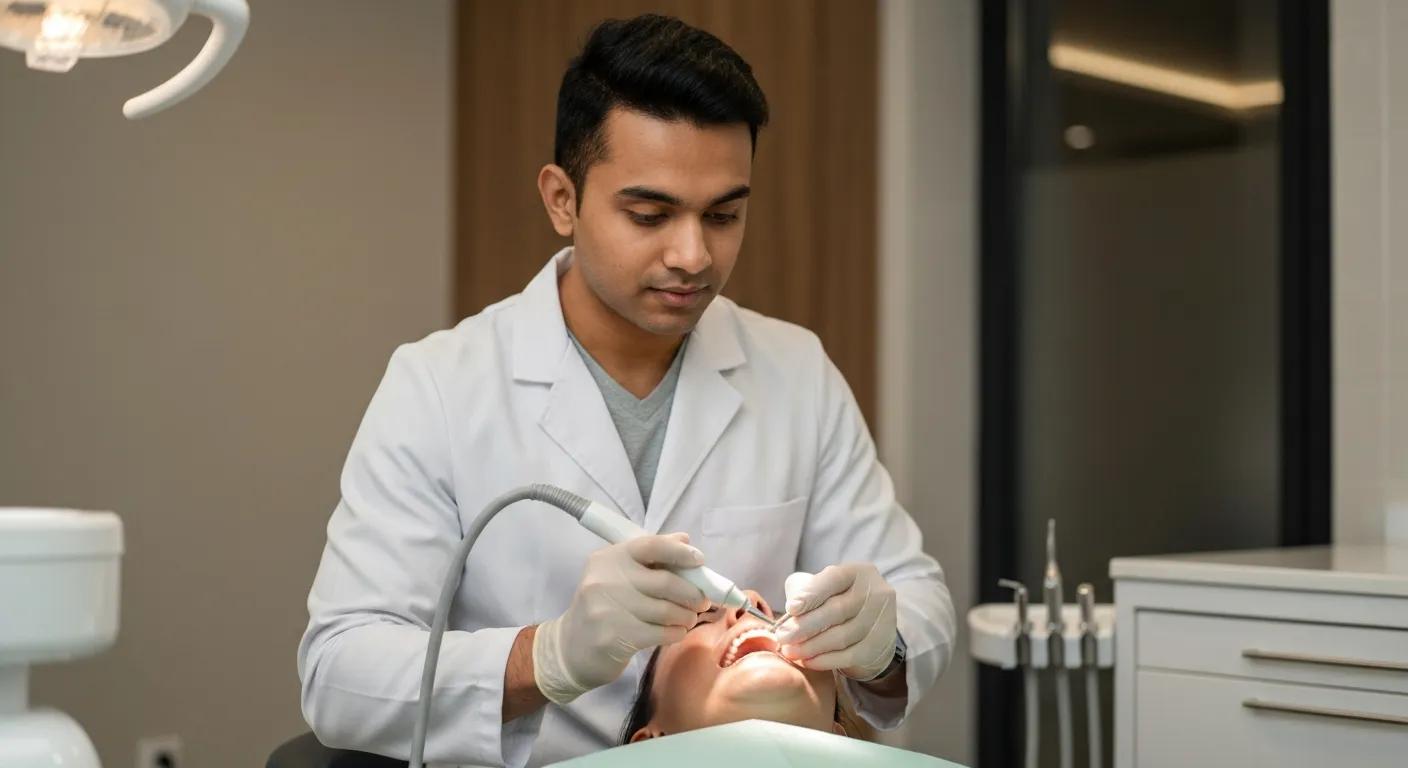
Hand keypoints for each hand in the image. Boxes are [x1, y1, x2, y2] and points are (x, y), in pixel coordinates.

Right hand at [533, 532, 710, 702]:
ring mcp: (608, 610)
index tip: (699, 560)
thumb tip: (684, 539)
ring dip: (686, 616)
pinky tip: (676, 632)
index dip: (680, 552)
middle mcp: (605, 580)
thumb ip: (651, 557)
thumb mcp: (619, 575)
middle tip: (702, 600)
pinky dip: (676, 632)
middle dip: (693, 593)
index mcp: (610, 558)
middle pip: (665, 582)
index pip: (651, 545)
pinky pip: (660, 633)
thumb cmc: (604, 606)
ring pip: (666, 610)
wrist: (572, 648)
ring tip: (689, 618)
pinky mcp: (614, 637)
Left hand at [776, 564, 897, 680]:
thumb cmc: (837, 602)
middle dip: (805, 625)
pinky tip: (807, 661)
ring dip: (811, 646)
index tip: (790, 608)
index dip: (811, 593)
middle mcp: (875, 593)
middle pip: (837, 610)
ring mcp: (882, 620)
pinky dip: (825, 660)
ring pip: (842, 636)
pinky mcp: (879, 646)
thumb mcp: (822, 588)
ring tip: (790, 651)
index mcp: (858, 572)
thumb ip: (804, 589)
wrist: (873, 628)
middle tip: (782, 636)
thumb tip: (790, 609)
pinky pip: (848, 656)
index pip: (834, 578)